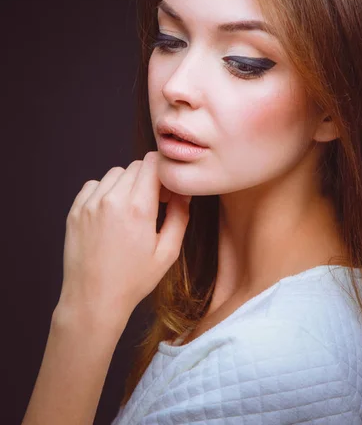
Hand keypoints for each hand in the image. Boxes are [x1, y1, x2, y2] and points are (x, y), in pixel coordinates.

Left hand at [56, 151, 191, 330]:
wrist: (93, 300)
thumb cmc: (132, 280)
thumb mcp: (167, 253)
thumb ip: (180, 216)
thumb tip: (184, 192)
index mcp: (138, 208)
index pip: (153, 162)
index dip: (164, 172)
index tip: (166, 190)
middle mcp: (112, 200)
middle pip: (135, 166)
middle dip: (147, 179)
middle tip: (151, 203)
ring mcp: (90, 204)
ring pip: (115, 173)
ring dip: (126, 184)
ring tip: (129, 211)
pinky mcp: (75, 210)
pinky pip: (94, 185)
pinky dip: (104, 191)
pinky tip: (110, 214)